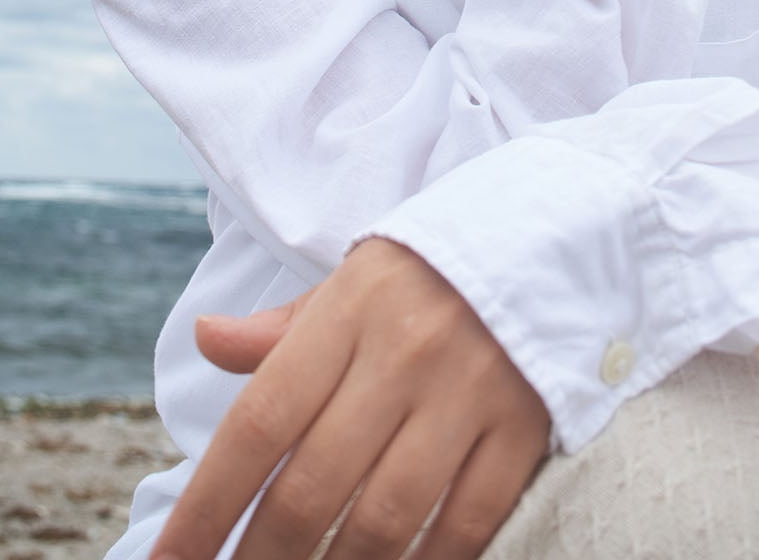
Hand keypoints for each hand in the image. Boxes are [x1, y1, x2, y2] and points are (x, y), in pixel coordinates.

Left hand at [155, 237, 550, 559]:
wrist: (553, 232)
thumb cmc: (431, 272)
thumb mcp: (352, 281)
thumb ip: (282, 329)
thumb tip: (206, 340)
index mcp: (350, 310)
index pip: (259, 423)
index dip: (205, 505)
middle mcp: (404, 352)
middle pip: (312, 486)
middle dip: (261, 558)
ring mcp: (469, 392)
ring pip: (384, 520)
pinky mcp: (524, 427)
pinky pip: (465, 526)